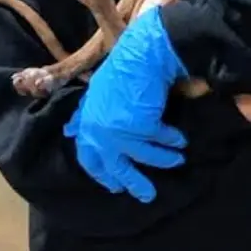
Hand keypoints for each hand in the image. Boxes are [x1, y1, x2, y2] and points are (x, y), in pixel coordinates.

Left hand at [64, 7, 187, 202]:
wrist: (141, 55)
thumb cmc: (120, 70)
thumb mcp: (95, 93)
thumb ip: (84, 115)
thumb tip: (70, 131)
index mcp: (88, 123)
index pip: (89, 157)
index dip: (102, 173)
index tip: (114, 184)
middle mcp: (100, 132)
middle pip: (115, 168)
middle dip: (132, 183)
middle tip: (146, 195)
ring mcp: (120, 133)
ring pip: (144, 159)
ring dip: (163, 161)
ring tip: (178, 162)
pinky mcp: (141, 128)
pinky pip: (161, 141)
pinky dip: (172, 141)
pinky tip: (180, 141)